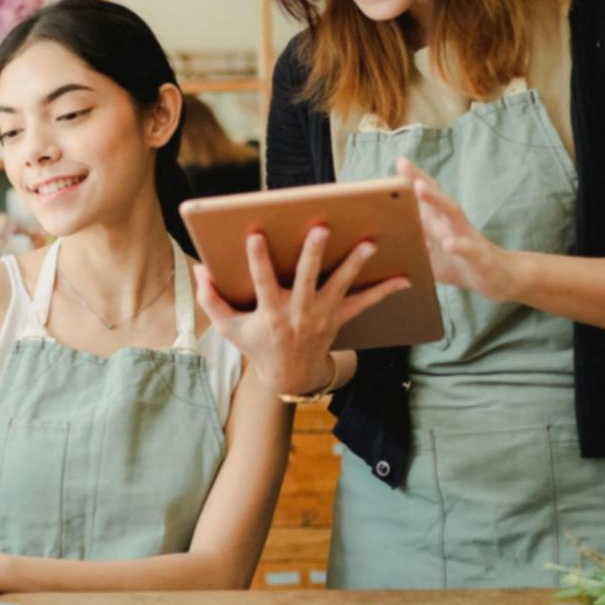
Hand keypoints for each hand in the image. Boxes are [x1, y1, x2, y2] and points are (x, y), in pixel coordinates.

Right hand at [193, 224, 408, 394]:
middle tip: (321, 229)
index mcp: (270, 313)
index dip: (258, 259)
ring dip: (355, 265)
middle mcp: (298, 312)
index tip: (255, 236)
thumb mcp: (229, 328)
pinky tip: (405, 277)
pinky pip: (365, 303)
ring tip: (368, 244)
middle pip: (307, 278)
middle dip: (314, 253)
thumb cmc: (257, 345)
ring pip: (340, 286)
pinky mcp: (340, 318)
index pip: (262, 282)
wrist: (290, 375)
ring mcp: (322, 315)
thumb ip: (211, 300)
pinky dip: (385, 291)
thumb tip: (199, 270)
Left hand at [396, 157, 526, 300]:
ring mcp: (467, 236)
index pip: (426, 195)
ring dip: (437, 200)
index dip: (412, 179)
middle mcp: (453, 223)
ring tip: (420, 188)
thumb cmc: (456, 263)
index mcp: (439, 221)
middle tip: (402, 165)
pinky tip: (448, 244)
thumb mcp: (429, 254)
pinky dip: (459, 246)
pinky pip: (469, 249)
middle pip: (437, 196)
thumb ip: (410, 242)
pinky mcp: (478, 256)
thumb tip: (380, 240)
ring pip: (453, 213)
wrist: (495, 279)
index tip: (399, 162)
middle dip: (419, 179)